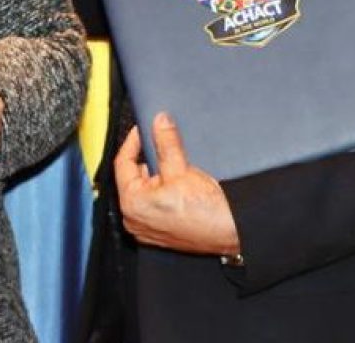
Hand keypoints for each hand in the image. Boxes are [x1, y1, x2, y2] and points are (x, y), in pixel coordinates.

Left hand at [112, 112, 239, 255]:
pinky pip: (154, 203)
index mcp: (132, 204)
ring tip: (175, 165)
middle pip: (134, 176)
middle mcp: (134, 219)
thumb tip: (160, 122)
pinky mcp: (159, 231)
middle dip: (148, 159)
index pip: (123, 163)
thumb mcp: (182, 169)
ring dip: (158, 174)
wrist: (230, 232)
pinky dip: (163, 190)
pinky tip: (178, 182)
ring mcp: (146, 227)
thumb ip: (166, 143)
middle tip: (162, 144)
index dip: (133, 141)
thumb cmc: (206, 212)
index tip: (142, 129)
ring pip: (146, 190)